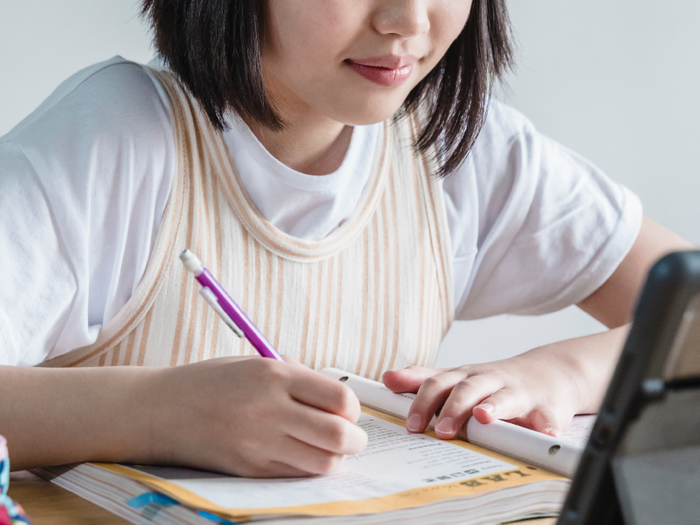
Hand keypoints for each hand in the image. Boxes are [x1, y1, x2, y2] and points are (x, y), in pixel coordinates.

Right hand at [147, 356, 366, 476]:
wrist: (160, 410)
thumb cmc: (210, 381)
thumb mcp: (255, 363)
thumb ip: (297, 377)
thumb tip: (336, 398)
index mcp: (274, 375)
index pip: (339, 398)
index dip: (352, 408)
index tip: (347, 410)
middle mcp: (270, 410)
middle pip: (339, 435)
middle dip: (355, 439)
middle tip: (351, 437)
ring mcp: (259, 444)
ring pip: (323, 463)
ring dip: (335, 458)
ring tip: (327, 449)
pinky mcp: (250, 469)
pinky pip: (296, 475)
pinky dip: (308, 468)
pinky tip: (300, 455)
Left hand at [382, 345, 586, 439]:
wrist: (549, 373)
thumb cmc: (495, 381)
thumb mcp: (457, 377)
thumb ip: (423, 379)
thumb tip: (387, 378)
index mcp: (465, 377)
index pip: (438, 384)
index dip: (422, 402)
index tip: (410, 424)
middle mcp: (489, 381)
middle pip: (467, 389)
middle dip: (452, 408)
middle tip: (439, 430)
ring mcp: (517, 392)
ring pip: (503, 398)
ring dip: (493, 408)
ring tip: (483, 418)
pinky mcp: (546, 407)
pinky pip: (546, 417)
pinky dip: (545, 425)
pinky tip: (544, 433)